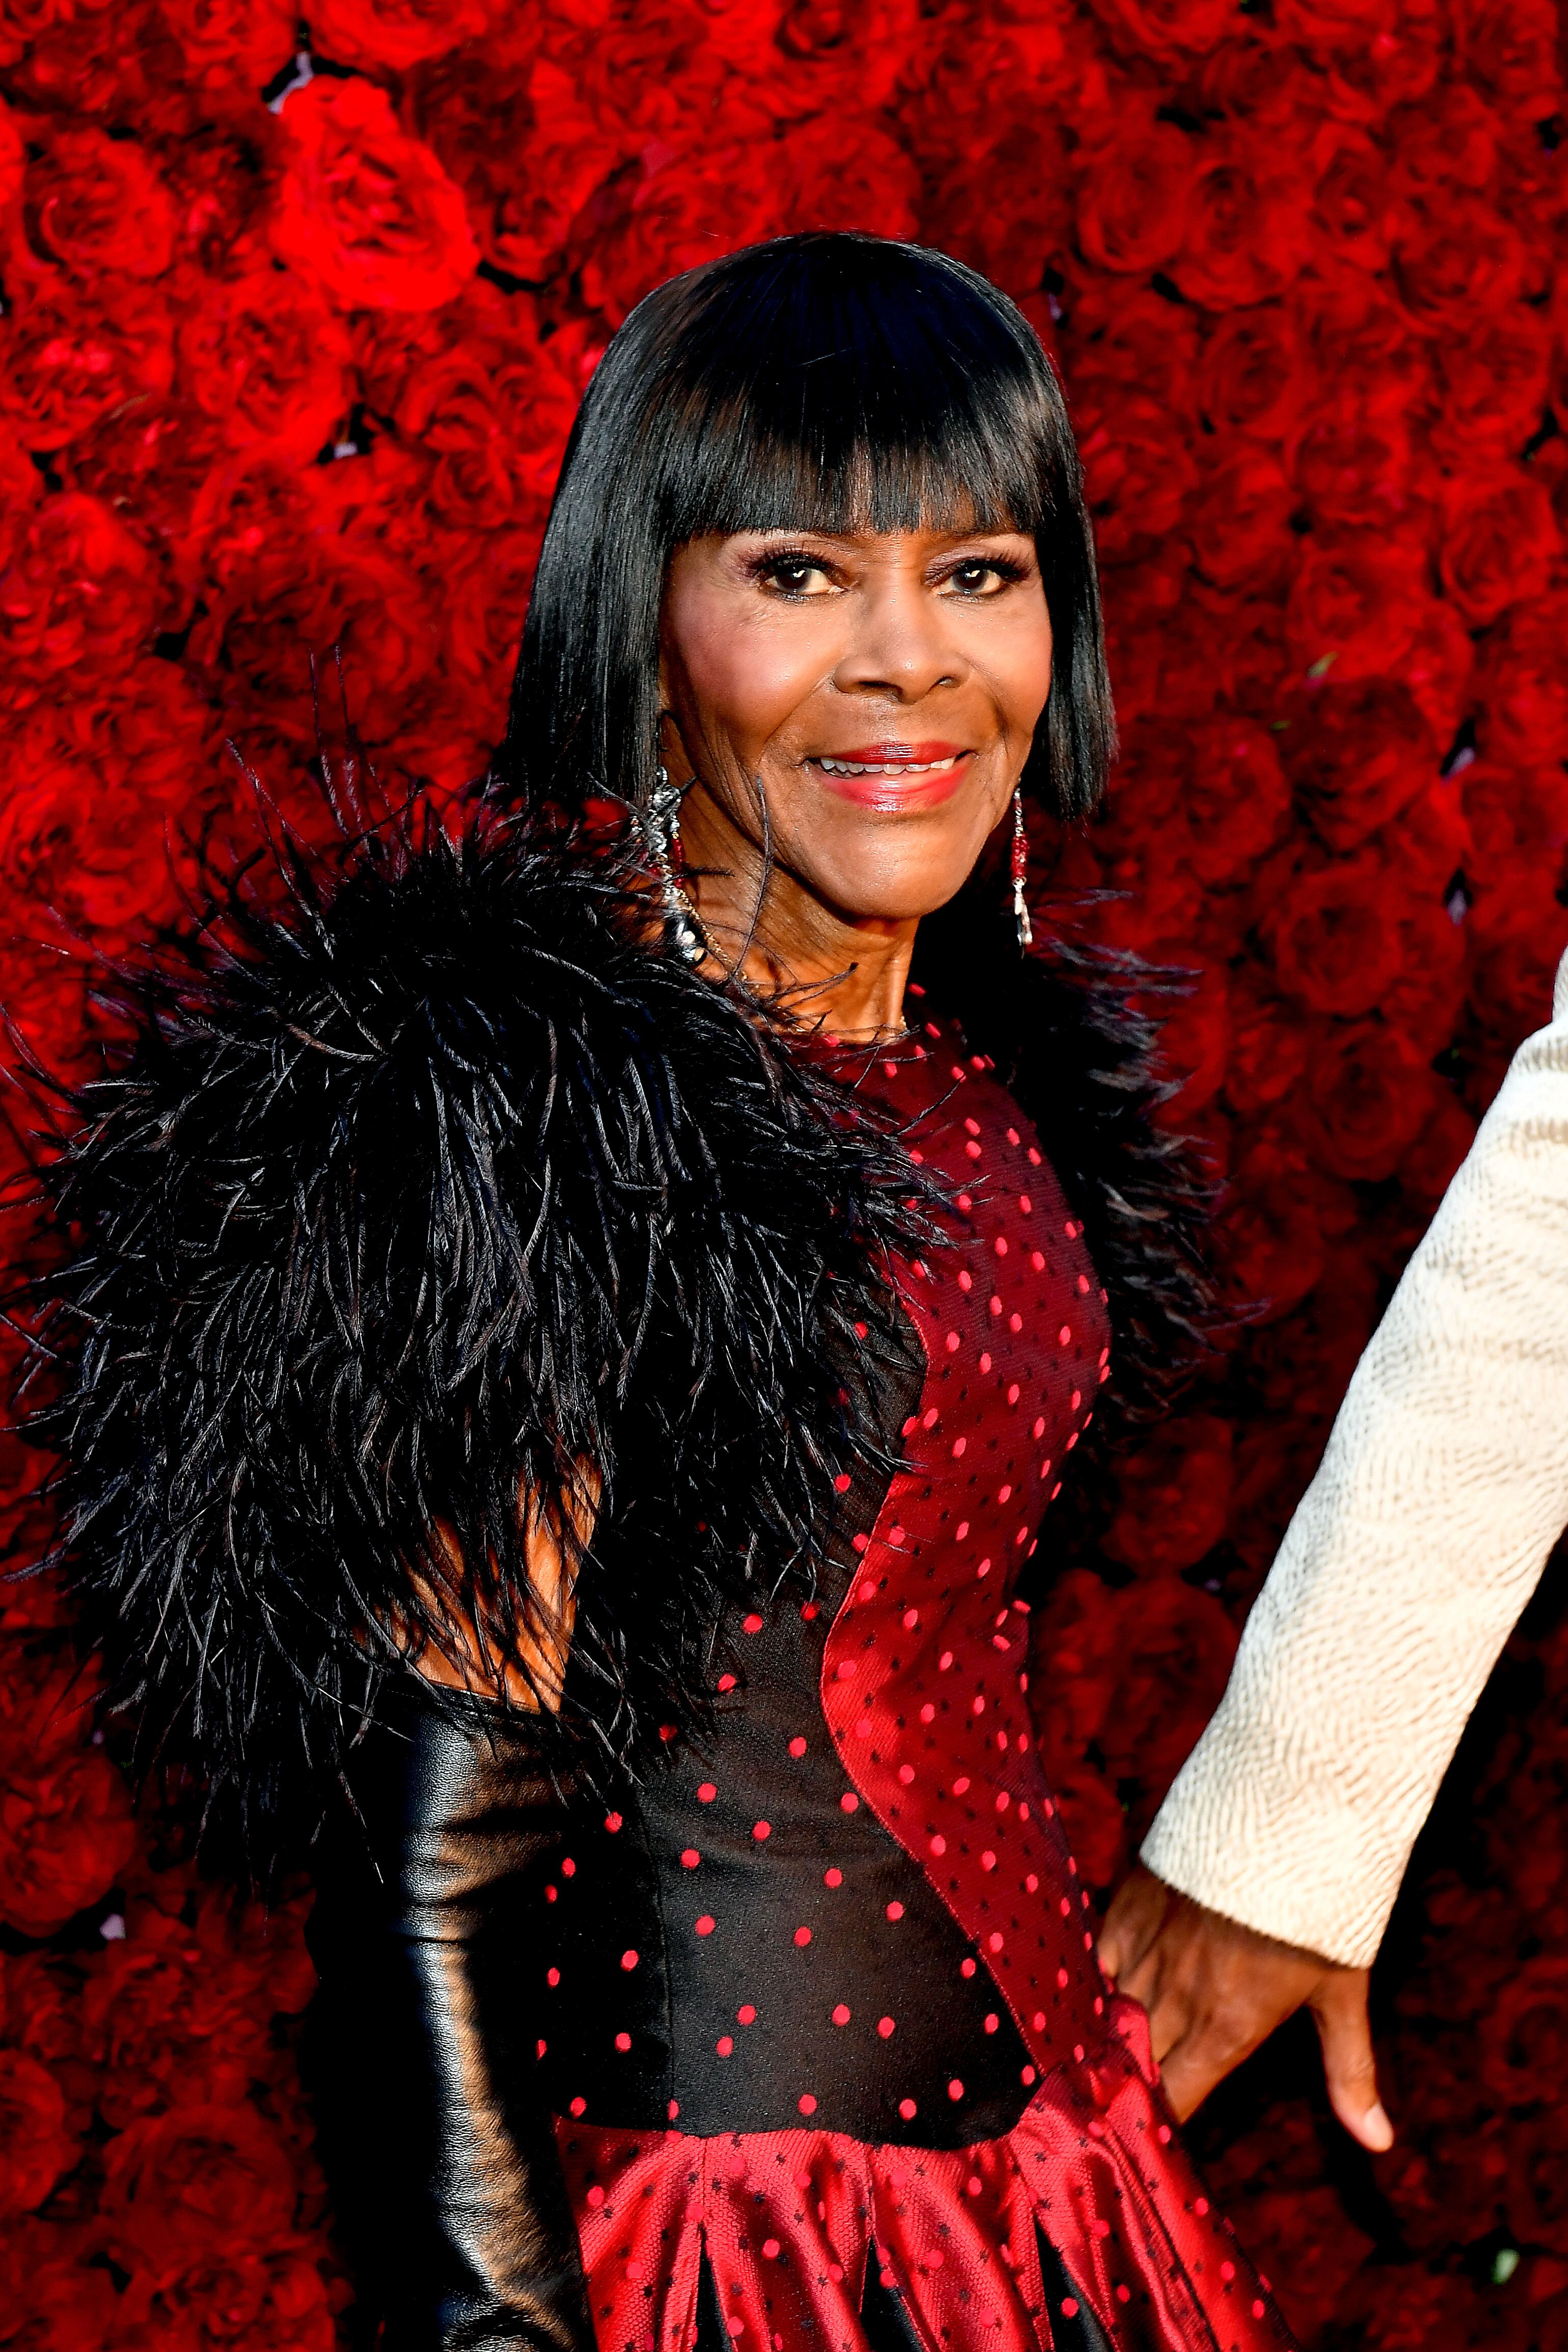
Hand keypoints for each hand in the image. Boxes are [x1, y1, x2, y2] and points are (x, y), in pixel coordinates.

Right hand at [1097, 1863, 1392, 2151]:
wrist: (1287, 1812)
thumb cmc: (1322, 1908)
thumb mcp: (1343, 1992)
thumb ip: (1349, 2071)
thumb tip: (1378, 2141)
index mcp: (1228, 2026)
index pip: (1175, 2099)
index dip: (1159, 2126)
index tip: (1151, 2142)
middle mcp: (1178, 1995)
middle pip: (1131, 2062)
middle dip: (1122, 2089)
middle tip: (1112, 2106)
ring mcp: (1148, 1947)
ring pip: (1105, 2010)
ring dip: (1102, 2037)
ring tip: (1088, 2058)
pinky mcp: (1131, 1903)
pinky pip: (1095, 1954)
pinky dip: (1093, 1979)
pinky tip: (1088, 1991)